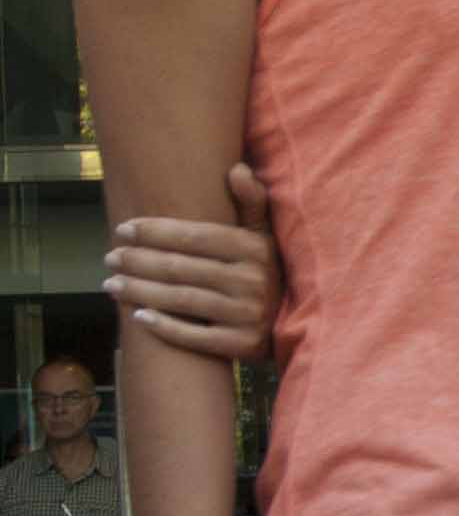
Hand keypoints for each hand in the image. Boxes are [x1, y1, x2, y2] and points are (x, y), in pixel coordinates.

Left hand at [106, 165, 277, 363]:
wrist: (291, 324)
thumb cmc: (266, 273)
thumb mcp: (265, 236)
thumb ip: (252, 202)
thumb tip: (237, 169)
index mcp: (254, 249)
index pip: (194, 236)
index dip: (154, 232)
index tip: (123, 229)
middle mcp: (252, 281)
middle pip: (181, 268)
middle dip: (138, 261)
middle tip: (109, 257)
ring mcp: (248, 315)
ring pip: (182, 300)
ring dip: (140, 291)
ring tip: (112, 284)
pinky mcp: (242, 345)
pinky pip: (195, 337)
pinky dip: (164, 327)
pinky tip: (138, 317)